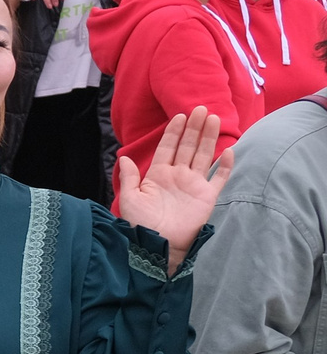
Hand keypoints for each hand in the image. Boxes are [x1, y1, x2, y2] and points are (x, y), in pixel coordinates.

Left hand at [116, 108, 233, 271]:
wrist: (158, 245)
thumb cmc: (141, 224)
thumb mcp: (129, 199)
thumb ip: (129, 178)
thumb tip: (124, 158)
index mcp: (158, 175)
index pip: (168, 148)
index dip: (174, 132)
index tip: (179, 116)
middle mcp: (178, 176)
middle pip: (188, 147)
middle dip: (194, 128)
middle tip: (201, 108)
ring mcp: (194, 185)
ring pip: (203, 156)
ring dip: (208, 138)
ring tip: (213, 119)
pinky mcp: (207, 197)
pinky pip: (220, 178)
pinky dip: (225, 166)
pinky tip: (229, 150)